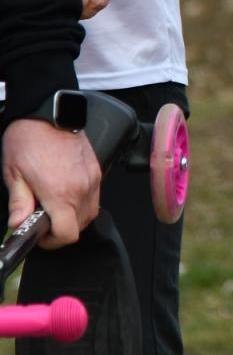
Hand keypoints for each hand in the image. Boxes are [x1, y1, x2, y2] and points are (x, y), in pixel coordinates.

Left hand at [3, 119, 100, 248]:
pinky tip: (66, 195)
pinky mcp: (97, 171)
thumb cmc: (29, 139)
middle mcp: (82, 188)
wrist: (49, 112)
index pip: (67, 234)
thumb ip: (19, 202)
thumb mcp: (13, 173)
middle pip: (80, 227)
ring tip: (54, 208)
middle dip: (62, 231)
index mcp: (60, 193)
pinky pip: (94, 197)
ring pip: (89, 214)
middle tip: (43, 222)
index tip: (40, 236)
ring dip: (73, 218)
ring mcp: (92, 180)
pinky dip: (82, 203)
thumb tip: (19, 224)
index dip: (52, 242)